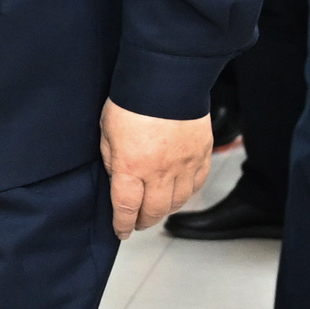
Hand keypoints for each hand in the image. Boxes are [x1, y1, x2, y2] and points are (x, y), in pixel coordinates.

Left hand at [102, 98, 210, 234]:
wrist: (167, 77)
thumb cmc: (131, 101)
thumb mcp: (107, 132)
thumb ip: (111, 159)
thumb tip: (117, 178)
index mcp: (131, 167)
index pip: (126, 208)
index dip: (122, 224)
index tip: (121, 231)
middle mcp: (159, 172)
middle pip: (154, 211)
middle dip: (143, 221)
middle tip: (138, 222)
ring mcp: (184, 165)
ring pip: (177, 201)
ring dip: (165, 209)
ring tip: (157, 208)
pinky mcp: (202, 154)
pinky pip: (196, 184)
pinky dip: (186, 193)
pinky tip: (178, 192)